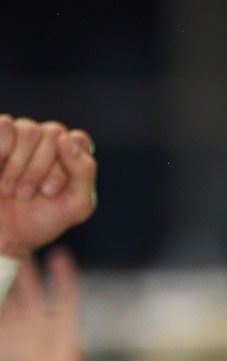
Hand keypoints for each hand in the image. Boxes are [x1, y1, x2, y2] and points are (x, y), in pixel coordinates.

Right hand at [0, 117, 96, 258]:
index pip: (78, 140)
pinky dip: (2, 152)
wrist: (3, 234)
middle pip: (53, 133)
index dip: (65, 166)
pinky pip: (5, 126)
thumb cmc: (40, 219)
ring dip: (19, 166)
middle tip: (27, 195)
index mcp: (70, 154)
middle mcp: (47, 139)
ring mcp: (20, 134)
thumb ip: (84, 172)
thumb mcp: (75, 206)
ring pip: (29, 129)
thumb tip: (65, 138)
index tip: (50, 192)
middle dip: (40, 169)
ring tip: (11, 190)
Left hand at [0, 249, 84, 360]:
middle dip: (5, 273)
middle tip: (2, 247)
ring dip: (30, 272)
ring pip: (34, 291)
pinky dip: (63, 277)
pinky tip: (59, 256)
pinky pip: (65, 295)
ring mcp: (44, 326)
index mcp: (3, 335)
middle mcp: (20, 328)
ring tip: (26, 248)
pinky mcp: (66, 325)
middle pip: (10, 294)